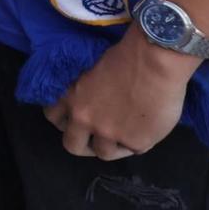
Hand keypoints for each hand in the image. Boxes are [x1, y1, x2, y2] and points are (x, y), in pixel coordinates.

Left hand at [44, 31, 194, 159]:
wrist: (155, 61)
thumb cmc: (127, 56)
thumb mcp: (93, 75)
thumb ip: (88, 96)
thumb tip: (93, 107)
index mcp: (73, 98)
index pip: (54, 117)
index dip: (65, 122)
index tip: (74, 121)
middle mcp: (86, 119)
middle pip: (72, 146)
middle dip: (83, 144)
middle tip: (97, 138)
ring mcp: (110, 134)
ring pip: (104, 153)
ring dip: (113, 145)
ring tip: (127, 132)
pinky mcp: (135, 142)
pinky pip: (133, 150)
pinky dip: (139, 141)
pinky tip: (146, 128)